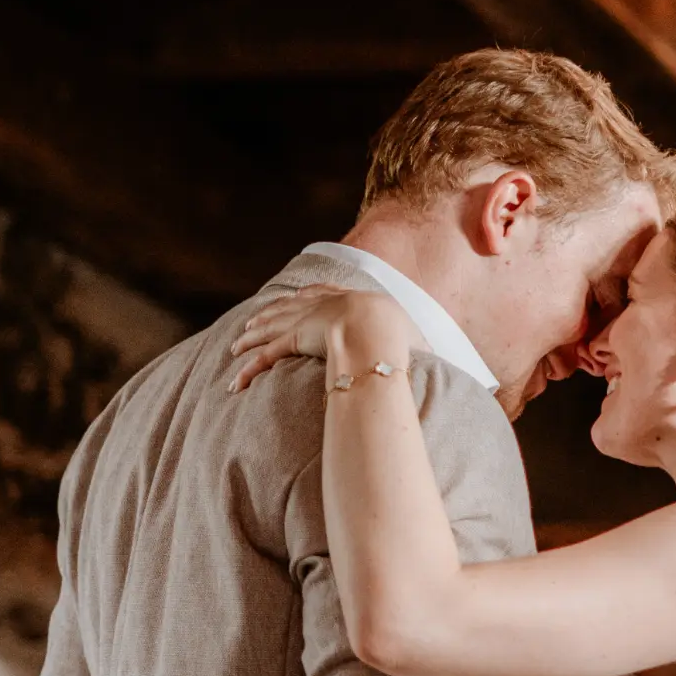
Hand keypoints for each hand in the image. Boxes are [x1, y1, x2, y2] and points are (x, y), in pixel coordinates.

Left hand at [227, 285, 421, 391]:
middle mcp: (323, 304)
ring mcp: (306, 320)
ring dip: (251, 336)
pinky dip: (248, 369)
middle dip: (271, 313)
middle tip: (254, 320)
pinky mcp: (293, 339)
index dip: (308, 296)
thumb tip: (440, 356)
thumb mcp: (414, 335)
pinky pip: (264, 357)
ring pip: (271, 328)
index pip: (323, 293)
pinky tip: (235, 381)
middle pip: (290, 307)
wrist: (378, 330)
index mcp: (351, 300)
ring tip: (237, 344)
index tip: (298, 297)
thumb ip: (417, 344)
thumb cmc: (400, 335)